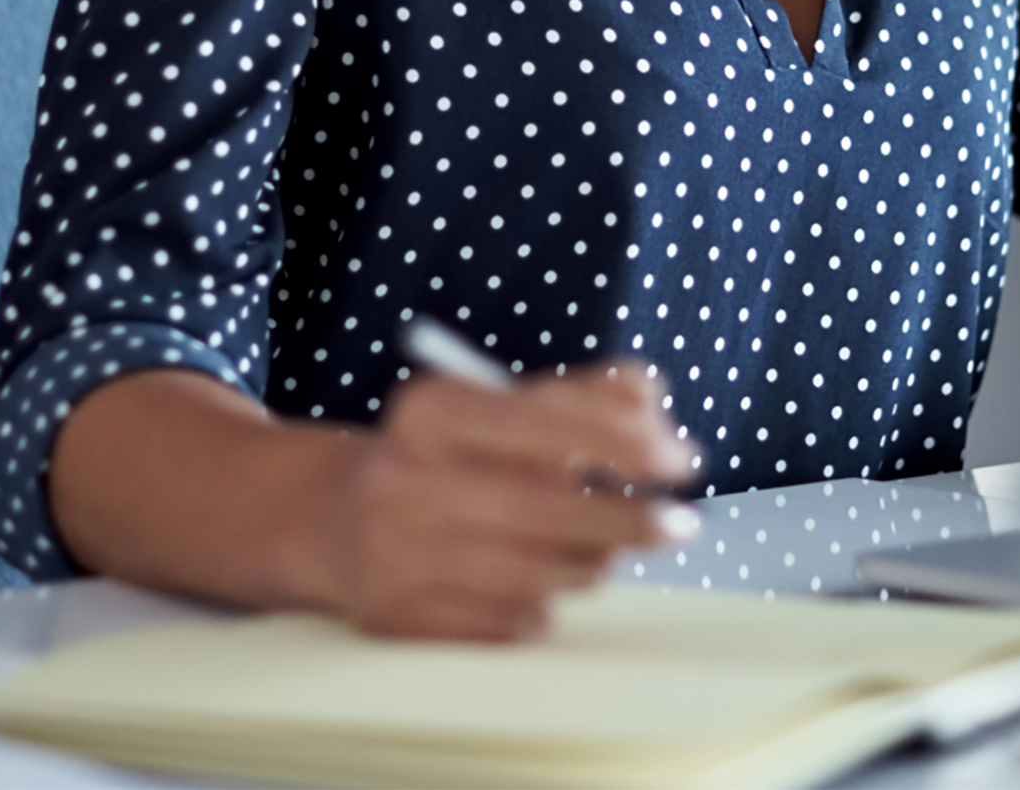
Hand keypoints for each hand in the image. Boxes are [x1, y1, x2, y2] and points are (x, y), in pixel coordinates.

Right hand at [309, 360, 701, 639]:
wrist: (337, 518)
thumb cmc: (454, 455)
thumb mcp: (506, 405)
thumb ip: (591, 395)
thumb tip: (658, 418)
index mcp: (433, 410)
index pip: (545, 419)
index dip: (624, 440)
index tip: (682, 460)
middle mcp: (403, 479)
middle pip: (545, 507)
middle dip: (629, 518)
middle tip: (682, 524)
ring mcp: (393, 553)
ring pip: (534, 574)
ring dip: (592, 563)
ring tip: (606, 547)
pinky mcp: (395, 618)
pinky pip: (506, 623)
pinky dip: (543, 606)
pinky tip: (545, 583)